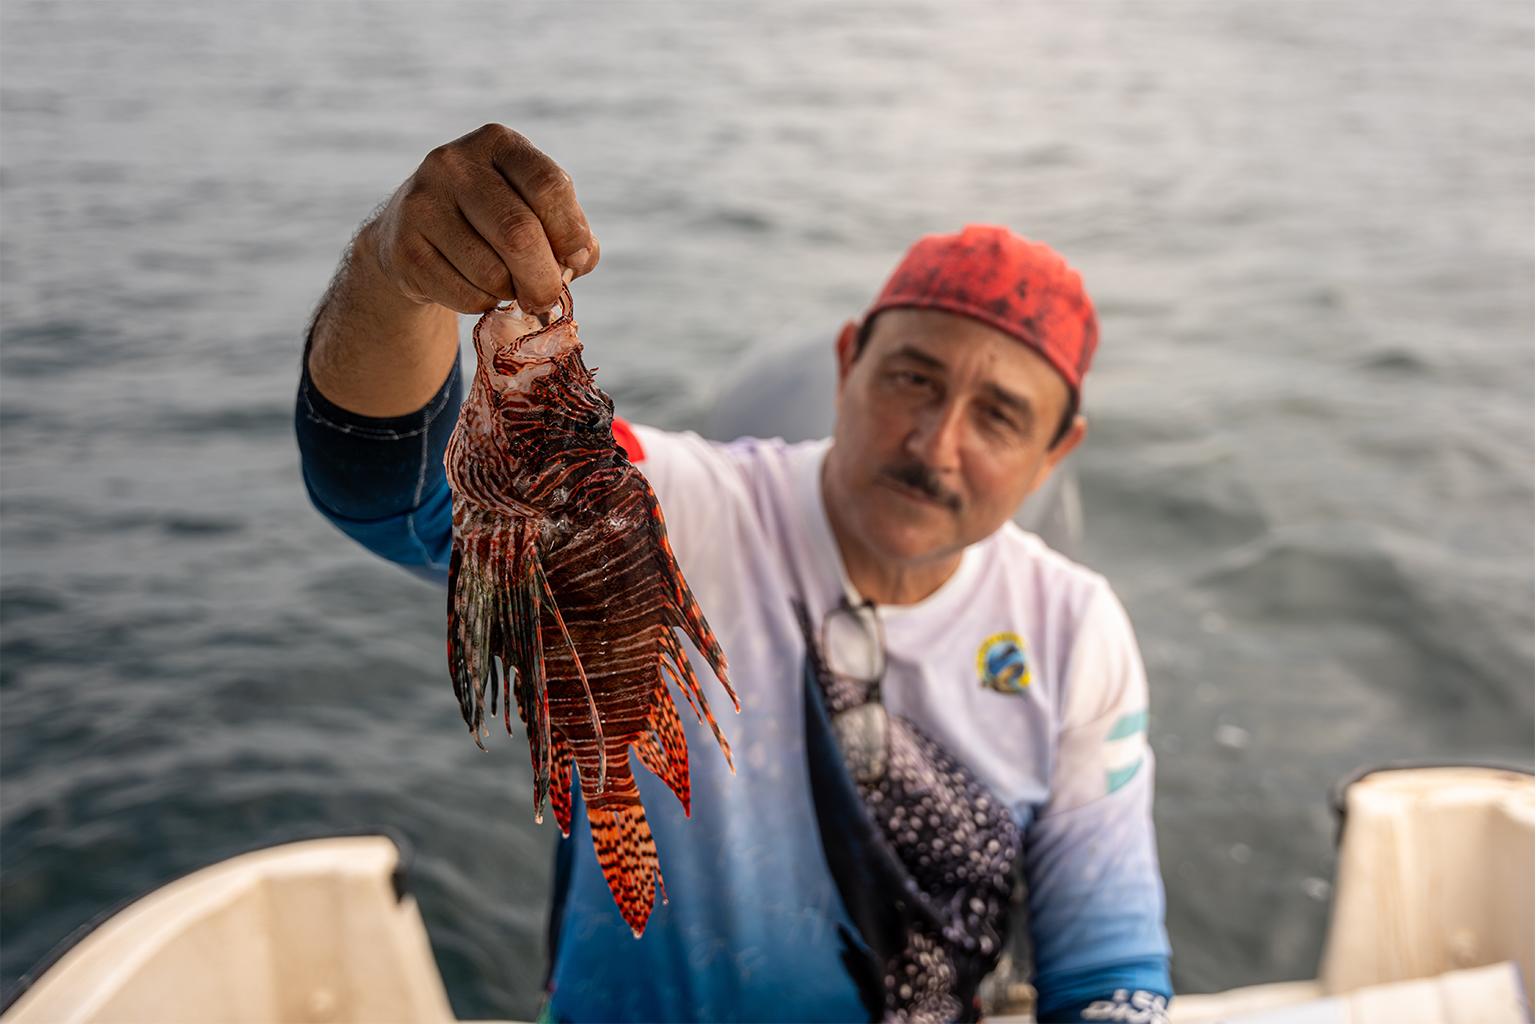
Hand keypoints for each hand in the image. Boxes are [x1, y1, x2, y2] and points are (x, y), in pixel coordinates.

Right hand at [361, 124, 599, 314]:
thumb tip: (579, 260)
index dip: (570, 231)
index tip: (575, 258)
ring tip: (507, 285)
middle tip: (548, 297)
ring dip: (511, 293)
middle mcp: (454, 164)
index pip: (548, 186)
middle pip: (518, 233)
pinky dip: (484, 304)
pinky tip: (477, 289)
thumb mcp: (534, 210)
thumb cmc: (493, 222)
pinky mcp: (404, 248)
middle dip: (544, 278)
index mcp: (497, 143)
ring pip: (491, 272)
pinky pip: (465, 295)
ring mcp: (422, 204)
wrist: (413, 234)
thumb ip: (569, 233)